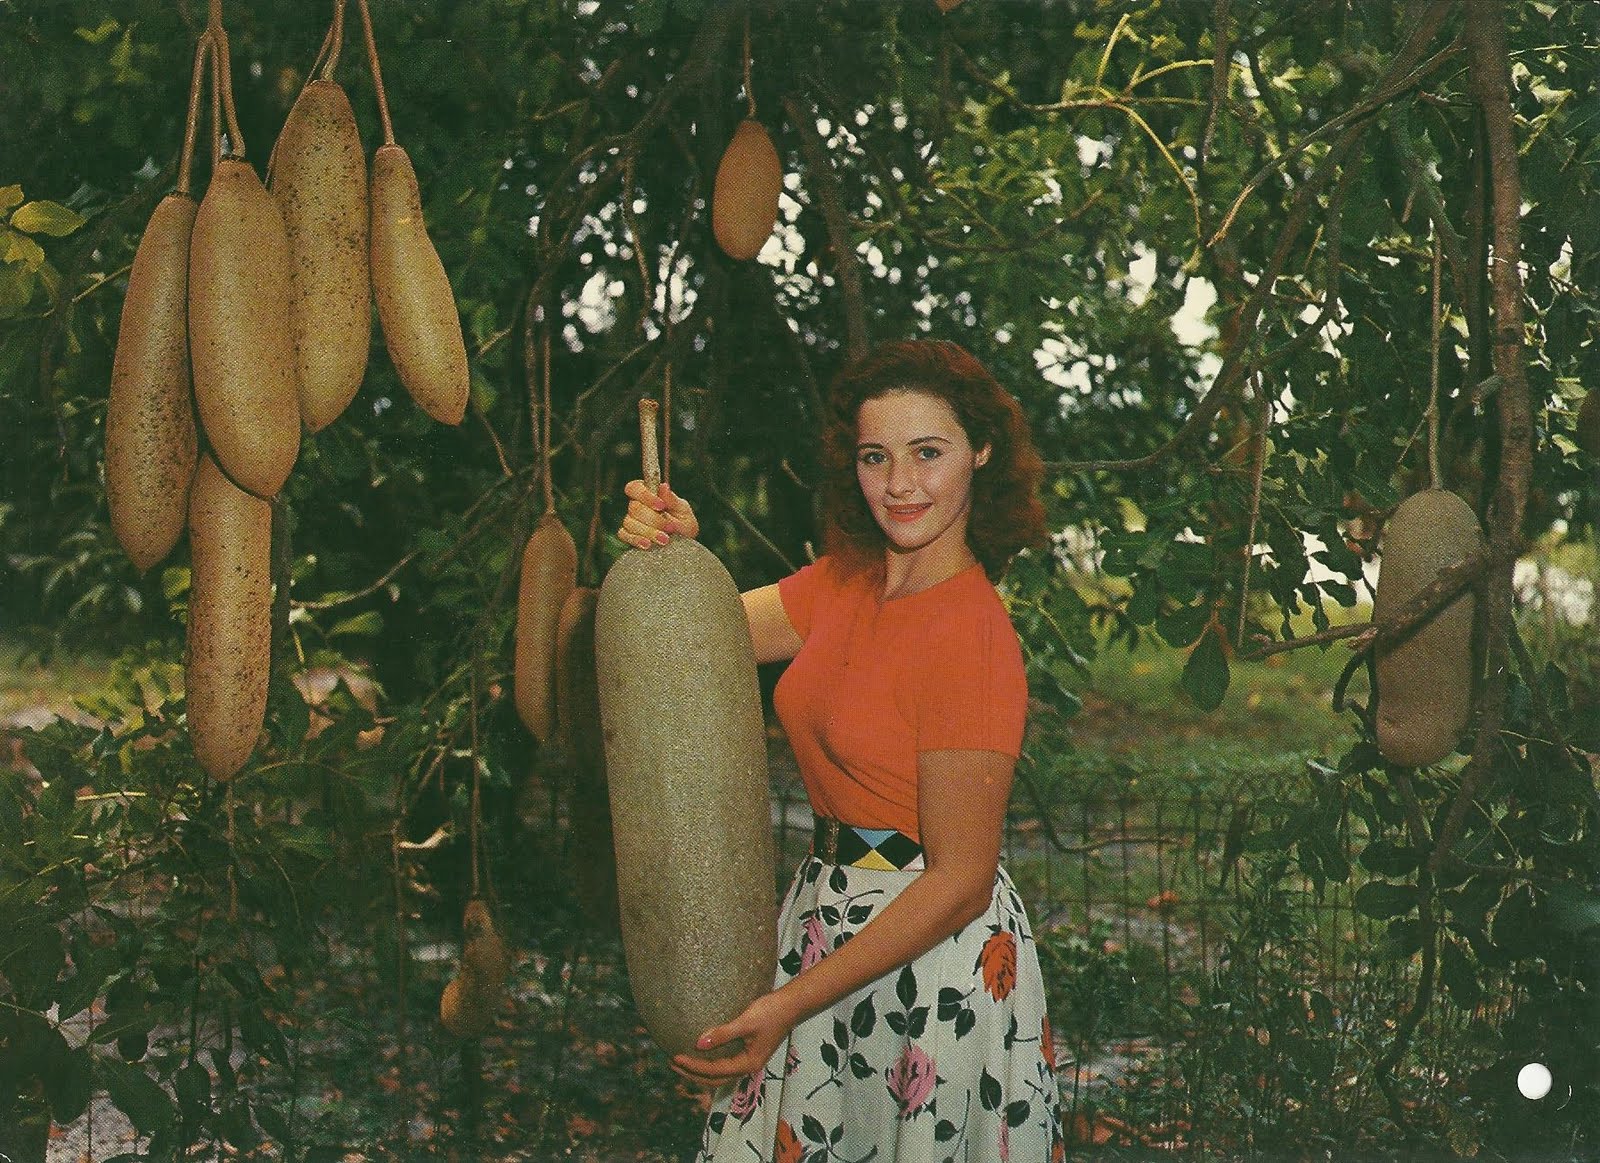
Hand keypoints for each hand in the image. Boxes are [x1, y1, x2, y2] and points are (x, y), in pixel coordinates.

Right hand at [618, 480, 698, 549]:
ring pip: (630, 522)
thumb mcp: (683, 512)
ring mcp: (631, 521)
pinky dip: (636, 540)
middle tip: (670, 527)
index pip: (635, 487)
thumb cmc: (683, 525)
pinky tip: (648, 544)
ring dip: (649, 531)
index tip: (661, 506)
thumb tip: (663, 486)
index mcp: (649, 494)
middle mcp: (638, 506)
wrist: (685, 546)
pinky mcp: (629, 536)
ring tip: (665, 539)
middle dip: (654, 519)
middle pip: (634, 507)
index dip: (645, 495)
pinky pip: (624, 535)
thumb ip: (673, 500)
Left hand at [669, 991, 796, 1087]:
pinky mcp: (747, 1052)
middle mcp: (748, 1067)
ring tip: (681, 1063)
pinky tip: (700, 1054)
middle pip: (715, 1079)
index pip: (714, 1071)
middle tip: (673, 1064)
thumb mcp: (745, 1022)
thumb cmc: (770, 1011)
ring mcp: (748, 1060)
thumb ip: (723, 1033)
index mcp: (748, 1064)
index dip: (693, 1066)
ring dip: (700, 1071)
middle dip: (693, 1074)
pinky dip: (710, 1063)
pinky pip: (724, 1064)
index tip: (676, 1057)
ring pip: (719, 1074)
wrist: (790, 1005)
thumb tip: (698, 1043)